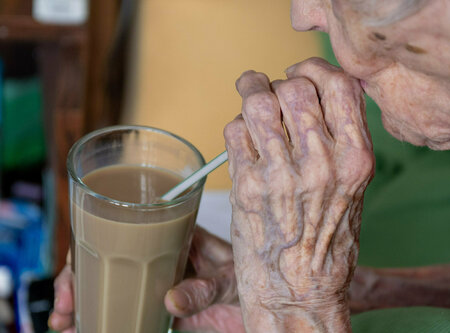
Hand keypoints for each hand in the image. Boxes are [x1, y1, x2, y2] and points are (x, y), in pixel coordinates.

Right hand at [49, 226, 243, 332]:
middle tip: (63, 306)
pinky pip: (127, 311)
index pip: (124, 227)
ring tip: (65, 323)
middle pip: (107, 258)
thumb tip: (171, 300)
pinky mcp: (162, 307)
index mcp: (175, 232)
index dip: (90, 244)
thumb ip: (204, 290)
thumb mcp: (230, 279)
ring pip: (111, 285)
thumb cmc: (255, 276)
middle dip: (77, 281)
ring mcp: (158, 281)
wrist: (270, 306)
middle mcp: (160, 253)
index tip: (74, 267)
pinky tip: (83, 330)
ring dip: (83, 303)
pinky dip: (104, 321)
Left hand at [225, 58, 373, 331]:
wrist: (301, 292)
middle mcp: (322, 164)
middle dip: (280, 82)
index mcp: (356, 160)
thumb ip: (341, 139)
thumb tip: (315, 90)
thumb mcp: (354, 188)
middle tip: (273, 91)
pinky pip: (235, 131)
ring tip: (251, 95)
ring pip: (260, 101)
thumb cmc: (328, 240)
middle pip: (295, 86)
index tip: (302, 73)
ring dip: (251, 91)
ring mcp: (283, 175)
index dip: (316, 68)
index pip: (340, 85)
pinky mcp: (247, 187)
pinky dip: (237, 126)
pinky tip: (244, 138)